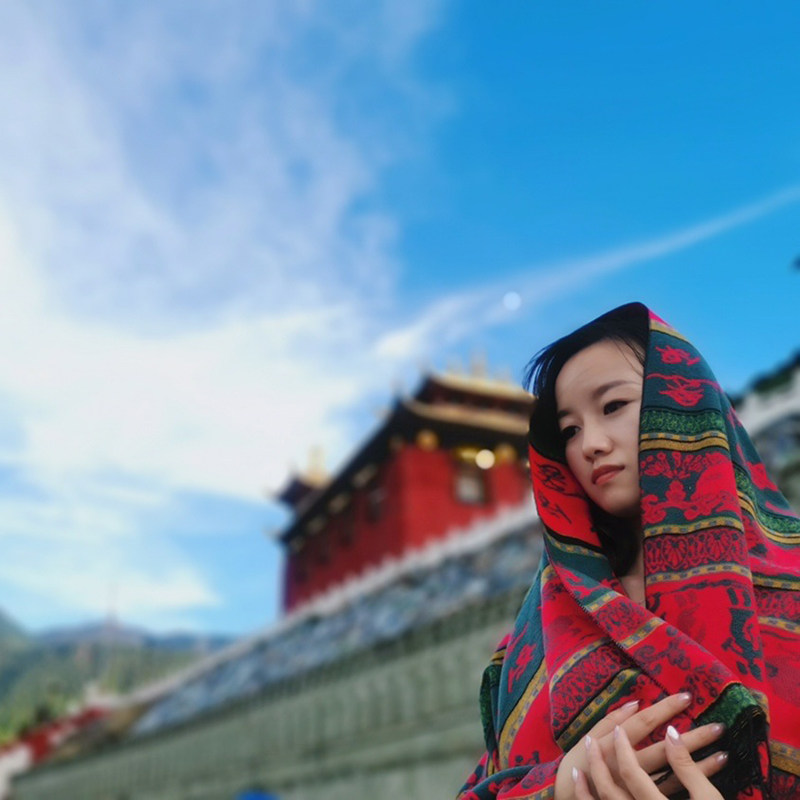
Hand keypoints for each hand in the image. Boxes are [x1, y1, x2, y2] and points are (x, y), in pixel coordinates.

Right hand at [553, 693, 724, 799]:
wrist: (569, 799)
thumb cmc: (578, 767)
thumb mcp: (590, 739)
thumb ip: (609, 721)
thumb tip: (635, 703)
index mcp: (611, 747)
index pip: (643, 724)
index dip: (665, 709)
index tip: (687, 697)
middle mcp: (627, 769)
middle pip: (665, 751)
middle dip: (692, 738)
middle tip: (717, 725)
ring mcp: (638, 790)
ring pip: (673, 775)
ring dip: (700, 763)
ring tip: (722, 748)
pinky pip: (672, 791)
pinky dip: (695, 781)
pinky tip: (714, 769)